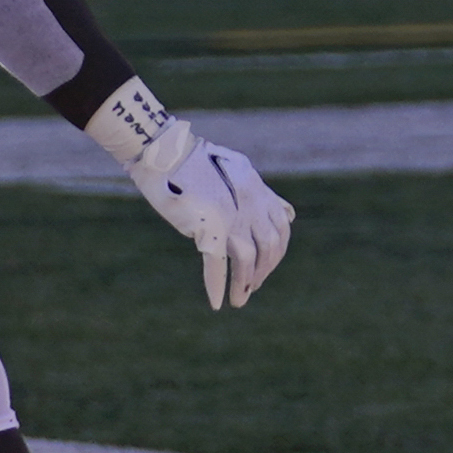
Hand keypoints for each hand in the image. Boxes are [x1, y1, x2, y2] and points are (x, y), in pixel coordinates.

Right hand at [128, 121, 294, 308]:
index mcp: (258, 190)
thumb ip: (258, 191)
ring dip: (244, 284)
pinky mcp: (208, 226)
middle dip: (263, 271)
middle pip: (270, 247)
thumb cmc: (193, 160)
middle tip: (252, 287)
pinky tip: (216, 301)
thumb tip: (286, 213)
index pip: (281, 229)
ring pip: (247, 260)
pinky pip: (216, 264)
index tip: (266, 266)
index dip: (276, 253)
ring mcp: (231, 216)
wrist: (165, 151)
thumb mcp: (237, 167)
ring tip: (239, 300)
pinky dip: (216, 285)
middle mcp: (250, 203)